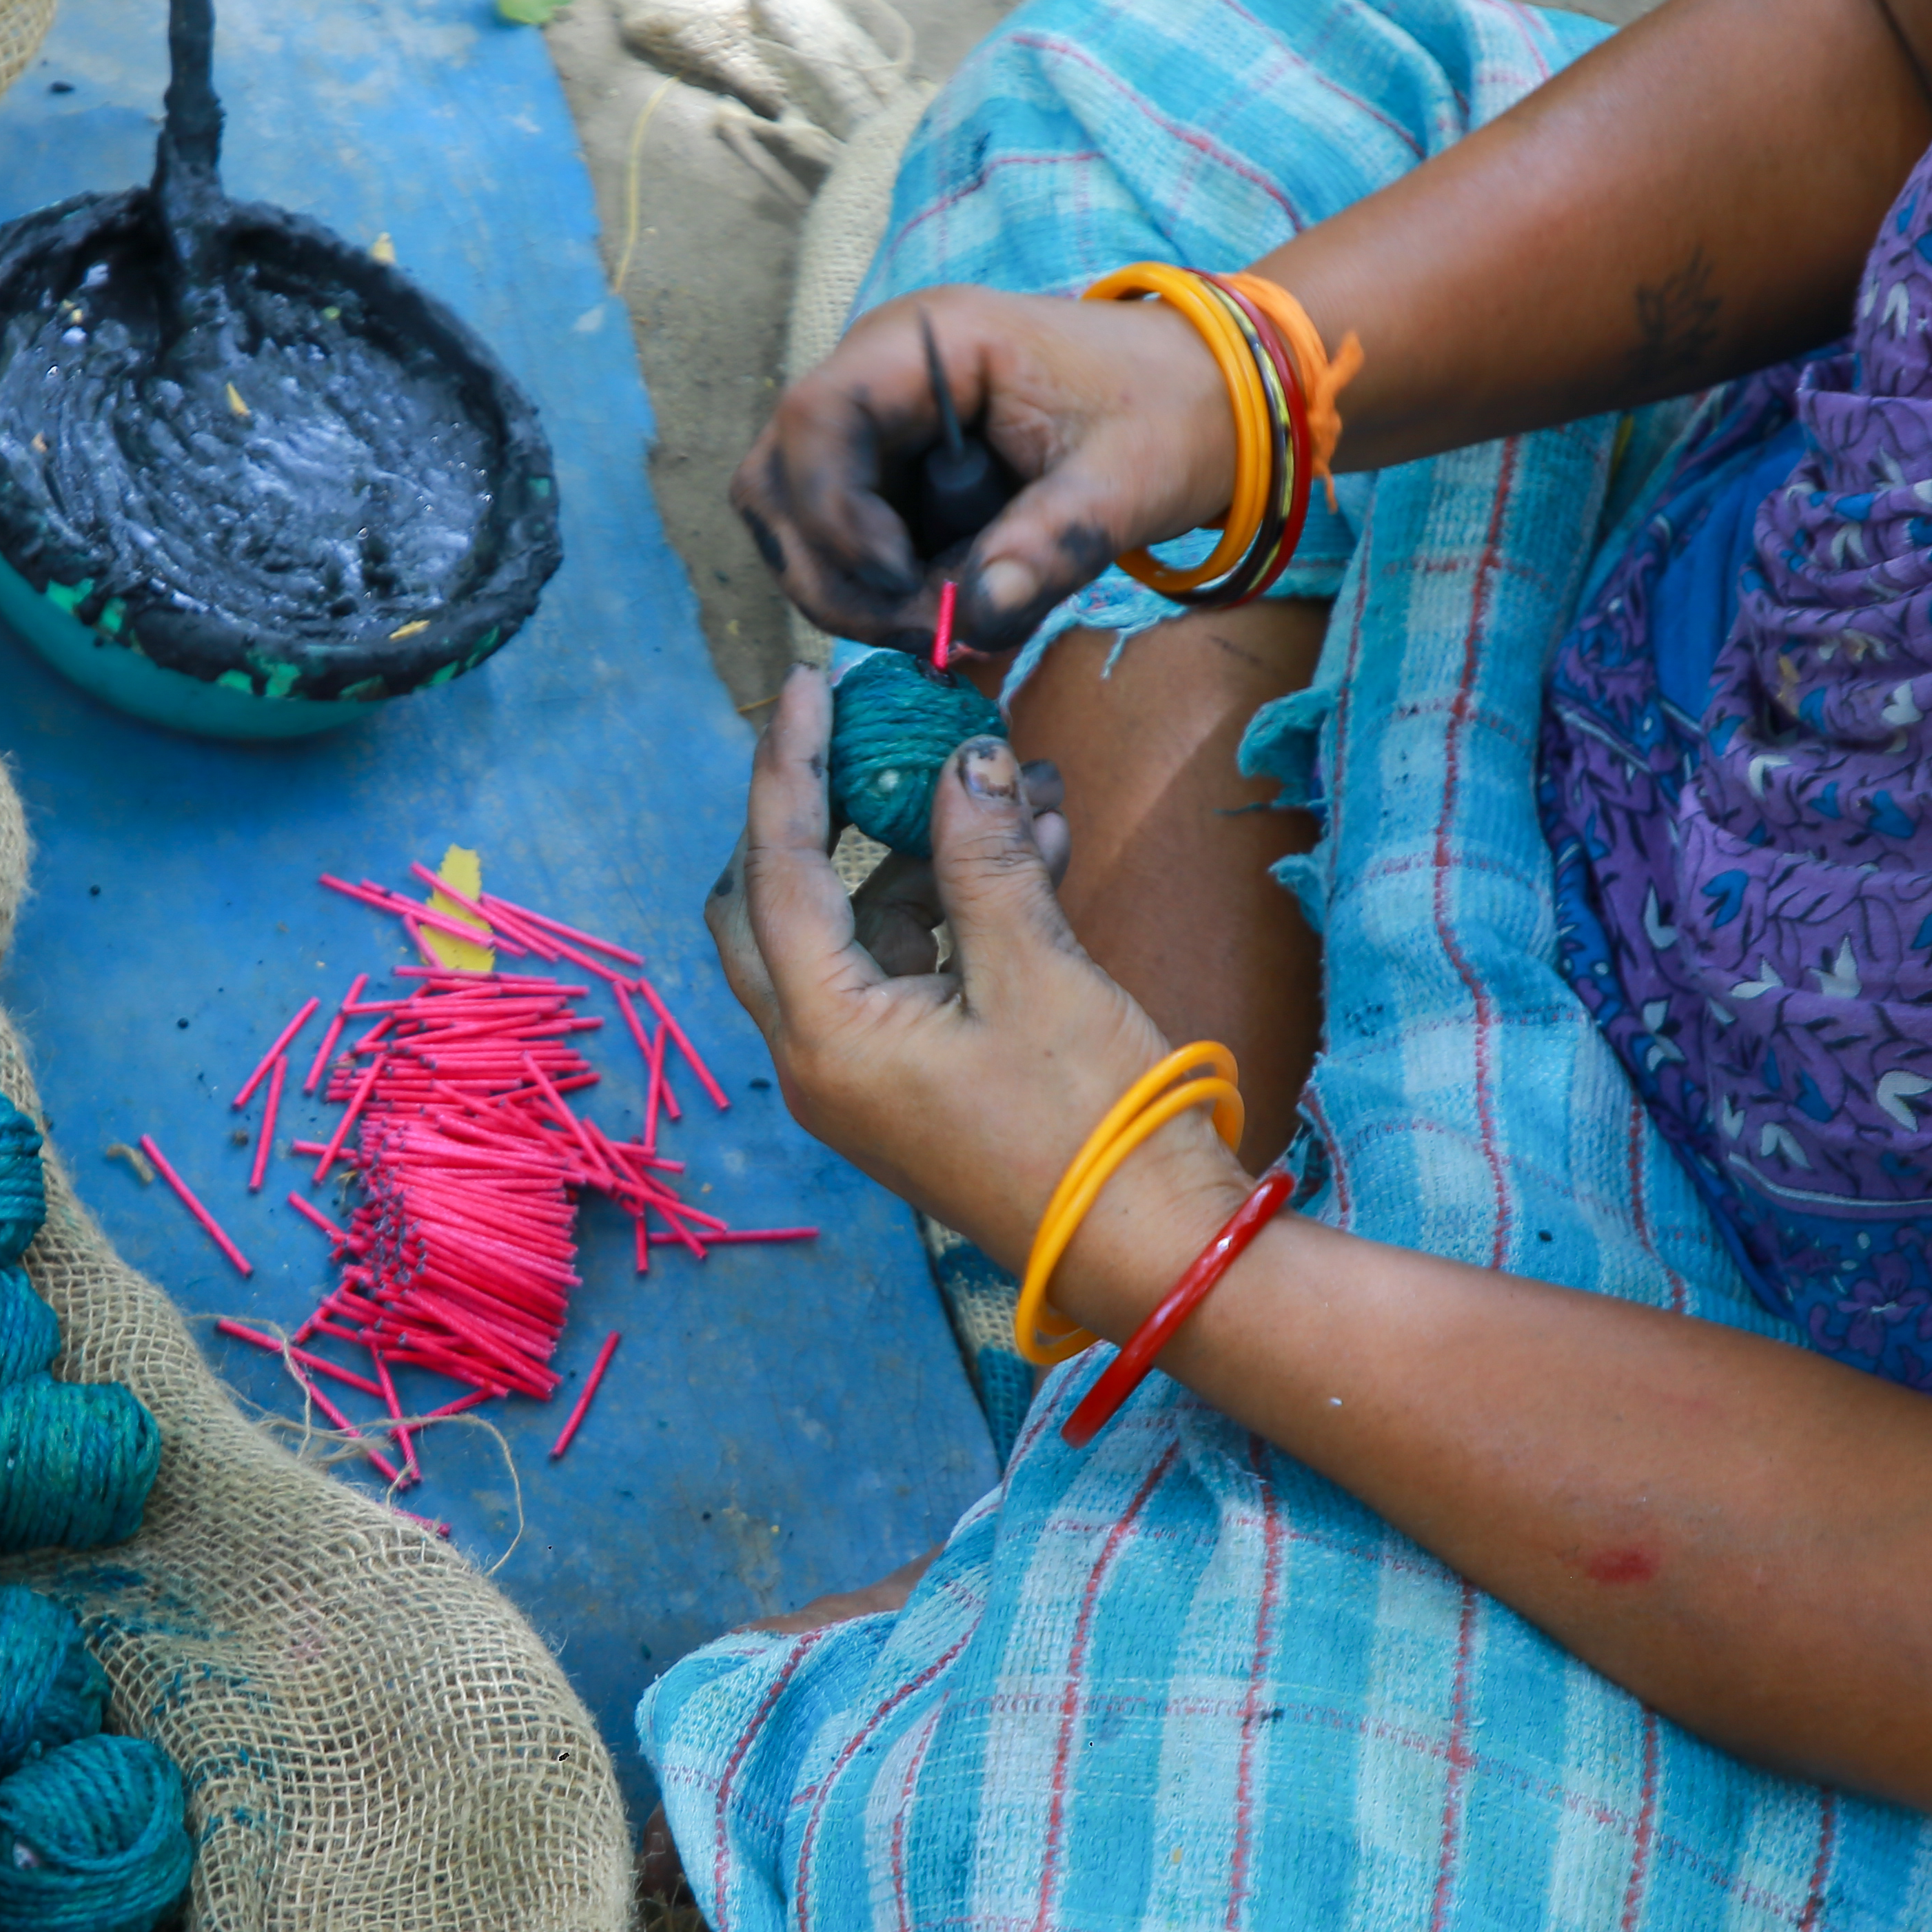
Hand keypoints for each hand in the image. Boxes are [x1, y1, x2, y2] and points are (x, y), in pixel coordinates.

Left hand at [706, 669, 1240, 1301]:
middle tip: (867, 735)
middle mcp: (820, 1058)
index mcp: (825, 1036)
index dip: (790, 763)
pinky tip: (1035, 843)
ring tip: (1014, 783)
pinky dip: (956, 905)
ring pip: (855, 929)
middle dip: (818, 810)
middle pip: (773, 902)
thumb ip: (984, 858)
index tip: (809, 680)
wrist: (1157, 1250)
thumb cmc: (1093, 1126)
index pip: (775, 868)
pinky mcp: (916, 1080)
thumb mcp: (1037, 971)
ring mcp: (866, 1074)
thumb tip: (964, 759)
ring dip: (920, 852)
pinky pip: (911, 966)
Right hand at [729, 286, 1235, 657]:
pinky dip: (875, 589)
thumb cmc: (1168, 414)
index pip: (815, 417)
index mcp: (929, 340)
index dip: (835, 514)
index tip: (906, 585)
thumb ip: (1050, 546)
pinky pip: (838, 537)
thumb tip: (975, 620)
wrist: (1205, 398)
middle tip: (924, 629)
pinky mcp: (889, 465)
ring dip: (849, 589)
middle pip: (779, 479)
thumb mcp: (1124, 484)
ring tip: (943, 621)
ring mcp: (877, 420)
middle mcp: (880, 371)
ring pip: (793, 518)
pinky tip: (948, 607)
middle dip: (834, 572)